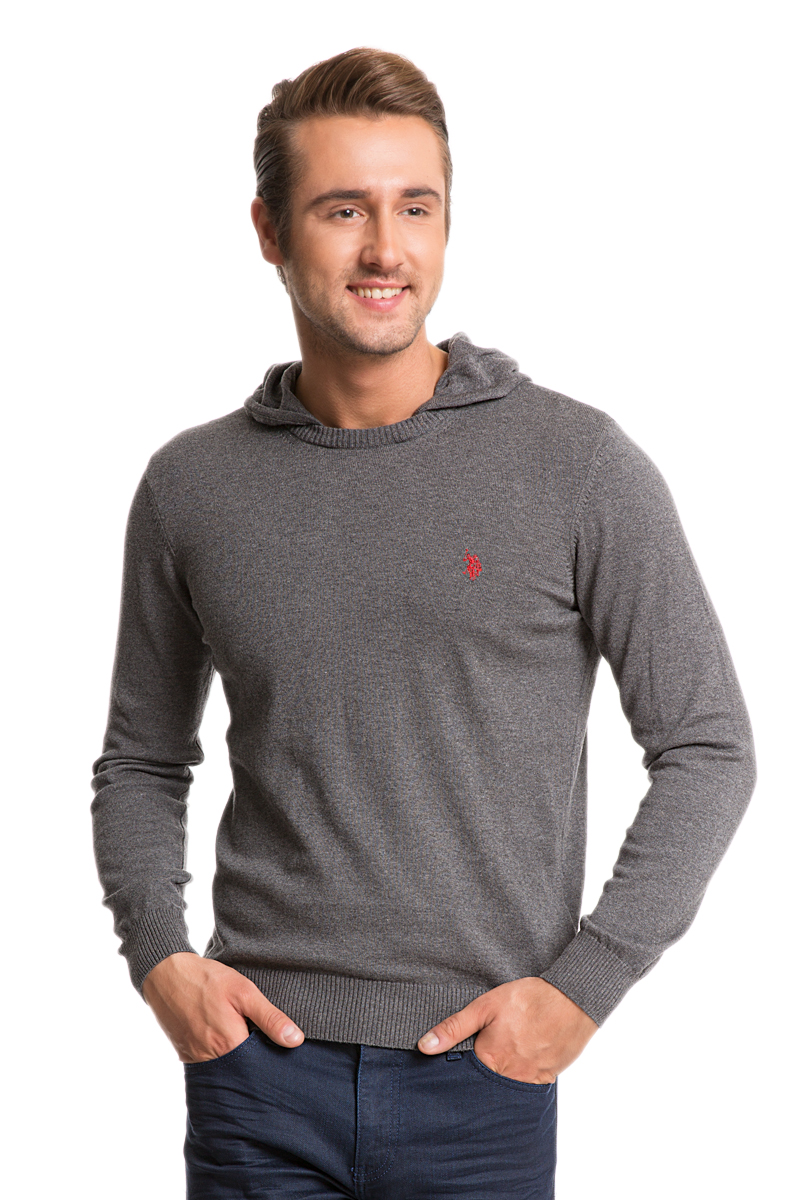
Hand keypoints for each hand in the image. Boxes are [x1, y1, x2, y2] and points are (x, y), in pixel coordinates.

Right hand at [141, 952, 304, 1062]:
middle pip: (243, 1071)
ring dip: (238, 1059)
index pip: (261, 1066)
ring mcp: (195, 1059)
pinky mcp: (186, 1055)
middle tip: (262, 1042)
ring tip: (244, 1038)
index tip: (283, 1052)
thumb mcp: (244, 992)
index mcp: (229, 1045)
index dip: (273, 1059)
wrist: (166, 974)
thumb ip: (270, 1018)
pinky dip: (221, 1057)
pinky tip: (225, 1039)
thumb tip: (295, 1041)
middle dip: (256, 1062)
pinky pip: (209, 1065)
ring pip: (226, 1069)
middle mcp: (211, 1060)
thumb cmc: (207, 980)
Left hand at [417, 977, 596, 1083]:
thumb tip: (424, 1047)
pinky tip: (521, 1057)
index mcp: (490, 1059)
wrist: (573, 999)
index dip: (458, 1069)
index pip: (464, 1076)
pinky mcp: (547, 1079)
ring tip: (504, 1055)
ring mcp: (530, 1081)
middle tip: (486, 1053)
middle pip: (485, 1086)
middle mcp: (510, 1077)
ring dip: (500, 1077)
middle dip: (479, 1077)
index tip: (456, 1061)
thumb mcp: (485, 1006)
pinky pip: (527, 1087)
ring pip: (506, 1088)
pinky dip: (520, 1077)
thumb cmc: (528, 999)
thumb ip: (454, 1028)